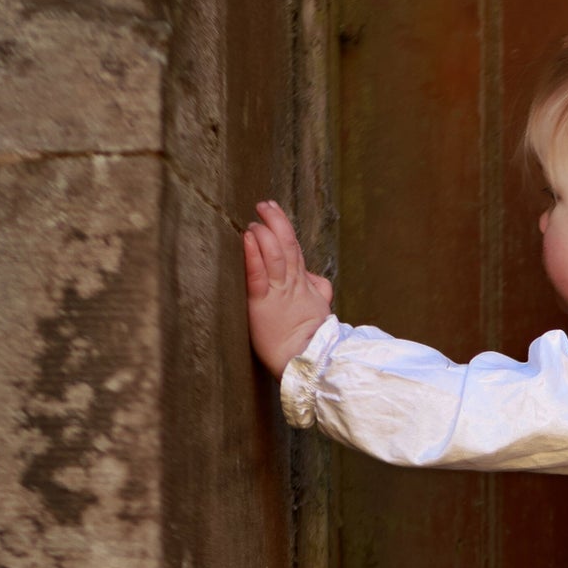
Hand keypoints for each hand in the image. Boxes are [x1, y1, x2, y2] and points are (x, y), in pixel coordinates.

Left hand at [244, 200, 334, 373]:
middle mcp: (292, 285)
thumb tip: (316, 279)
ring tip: (255, 219)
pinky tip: (247, 237)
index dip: (284, 228)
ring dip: (265, 234)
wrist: (309, 363)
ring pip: (275, 256)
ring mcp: (278, 294)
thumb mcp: (319, 311)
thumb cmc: (311, 343)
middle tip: (264, 204)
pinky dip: (253, 255)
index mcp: (303, 286)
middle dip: (276, 222)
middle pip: (287, 245)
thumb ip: (316, 290)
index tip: (273, 211)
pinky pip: (258, 275)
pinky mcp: (263, 306)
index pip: (294, 250)